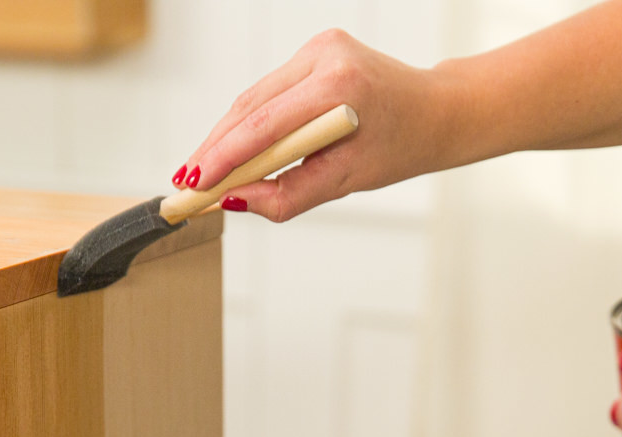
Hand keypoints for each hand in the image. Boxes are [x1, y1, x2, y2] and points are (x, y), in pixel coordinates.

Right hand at [171, 29, 464, 221]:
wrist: (436, 111)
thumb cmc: (401, 146)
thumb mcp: (347, 180)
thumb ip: (289, 195)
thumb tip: (237, 202)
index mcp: (340, 87)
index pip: (263, 125)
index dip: (222, 157)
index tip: (195, 184)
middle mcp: (326, 56)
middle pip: (249, 107)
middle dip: (214, 148)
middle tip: (186, 183)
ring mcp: (318, 48)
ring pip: (254, 98)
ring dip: (225, 136)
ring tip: (199, 171)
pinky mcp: (315, 50)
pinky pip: (269, 92)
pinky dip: (248, 122)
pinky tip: (228, 148)